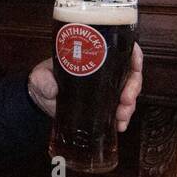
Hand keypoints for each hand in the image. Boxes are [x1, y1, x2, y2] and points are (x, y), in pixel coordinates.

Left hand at [28, 42, 144, 132]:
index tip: (135, 64)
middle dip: (133, 87)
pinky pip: (120, 111)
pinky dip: (123, 119)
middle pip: (130, 74)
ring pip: (128, 94)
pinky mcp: (104, 106)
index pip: (120, 50)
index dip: (133, 55)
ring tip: (121, 116)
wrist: (41, 100)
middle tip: (126, 99)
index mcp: (94, 56)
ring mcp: (106, 89)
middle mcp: (104, 72)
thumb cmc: (44, 80)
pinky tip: (119, 126)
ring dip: (129, 106)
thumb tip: (52, 89)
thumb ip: (43, 80)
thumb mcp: (40, 76)